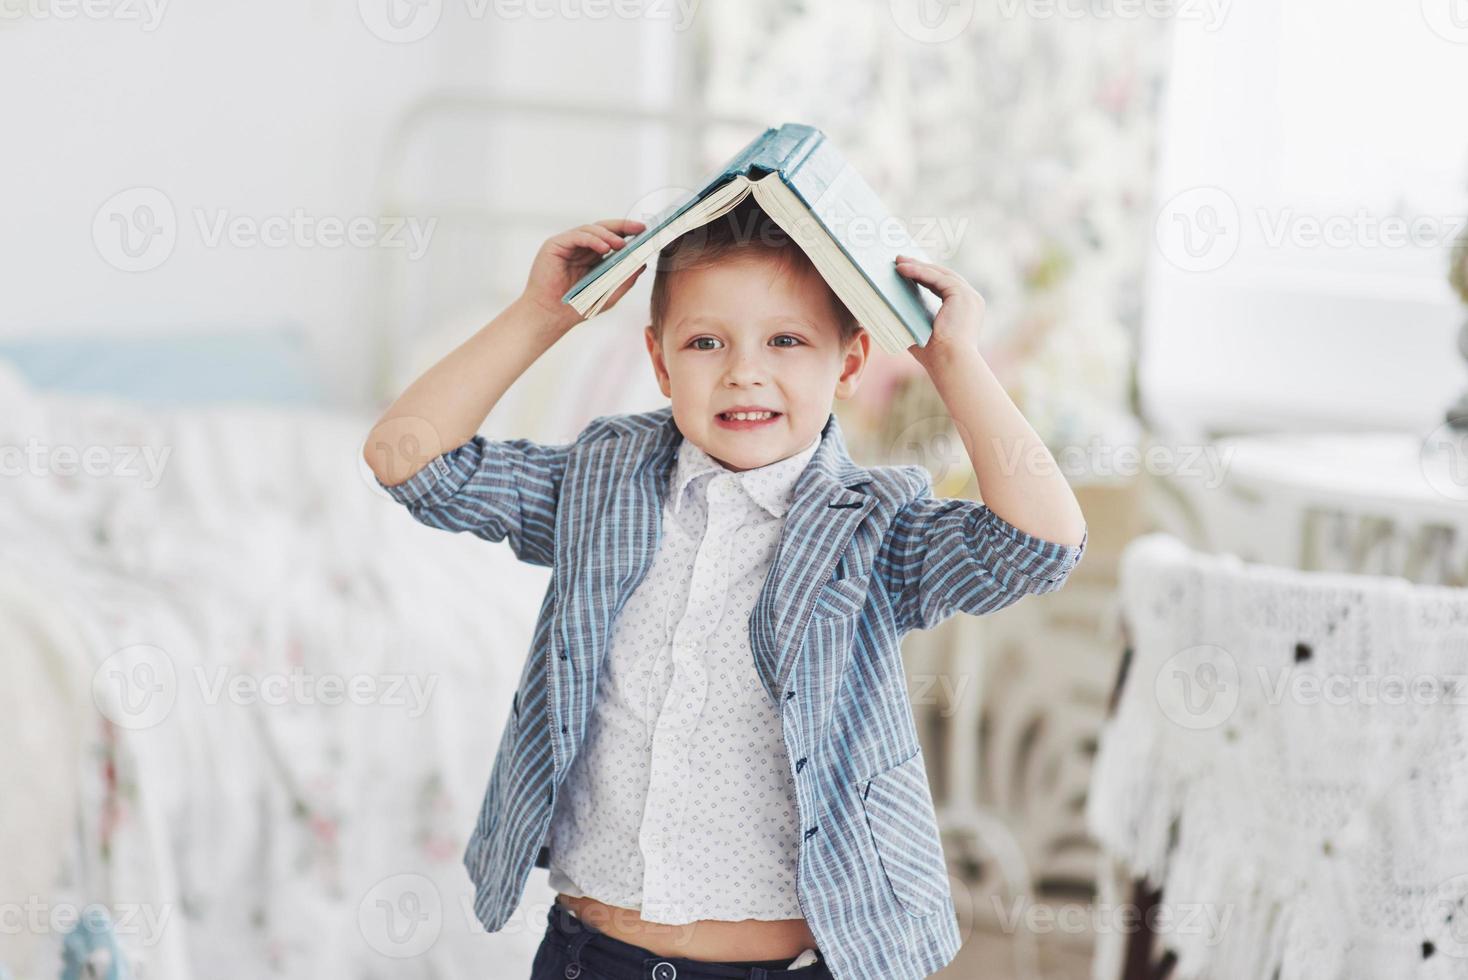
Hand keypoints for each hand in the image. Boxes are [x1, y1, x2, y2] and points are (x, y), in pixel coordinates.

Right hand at [519, 218, 648, 333]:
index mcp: (592, 256)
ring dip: (608, 235)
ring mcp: (567, 244)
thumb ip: (624, 279)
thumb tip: (642, 264)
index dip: (628, 232)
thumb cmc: (576, 307)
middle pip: (603, 229)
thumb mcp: (608, 293)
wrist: (550, 315)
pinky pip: (576, 236)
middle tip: (639, 228)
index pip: (612, 238)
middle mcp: (580, 247)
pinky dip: (592, 239)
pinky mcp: (555, 245)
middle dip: (622, 227)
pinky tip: (604, 248)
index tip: (645, 231)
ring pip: (591, 230)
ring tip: (621, 245)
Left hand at [894, 254, 984, 368]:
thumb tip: (888, 310)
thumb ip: (912, 319)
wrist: (950, 362)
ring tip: (897, 262)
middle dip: (920, 266)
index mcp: (965, 309)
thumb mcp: (921, 331)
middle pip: (943, 276)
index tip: (908, 270)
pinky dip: (918, 272)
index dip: (925, 276)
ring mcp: (969, 296)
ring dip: (917, 266)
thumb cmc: (935, 356)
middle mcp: (971, 300)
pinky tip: (902, 269)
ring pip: (939, 274)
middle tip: (900, 260)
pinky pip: (936, 277)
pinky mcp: (962, 294)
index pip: (944, 286)